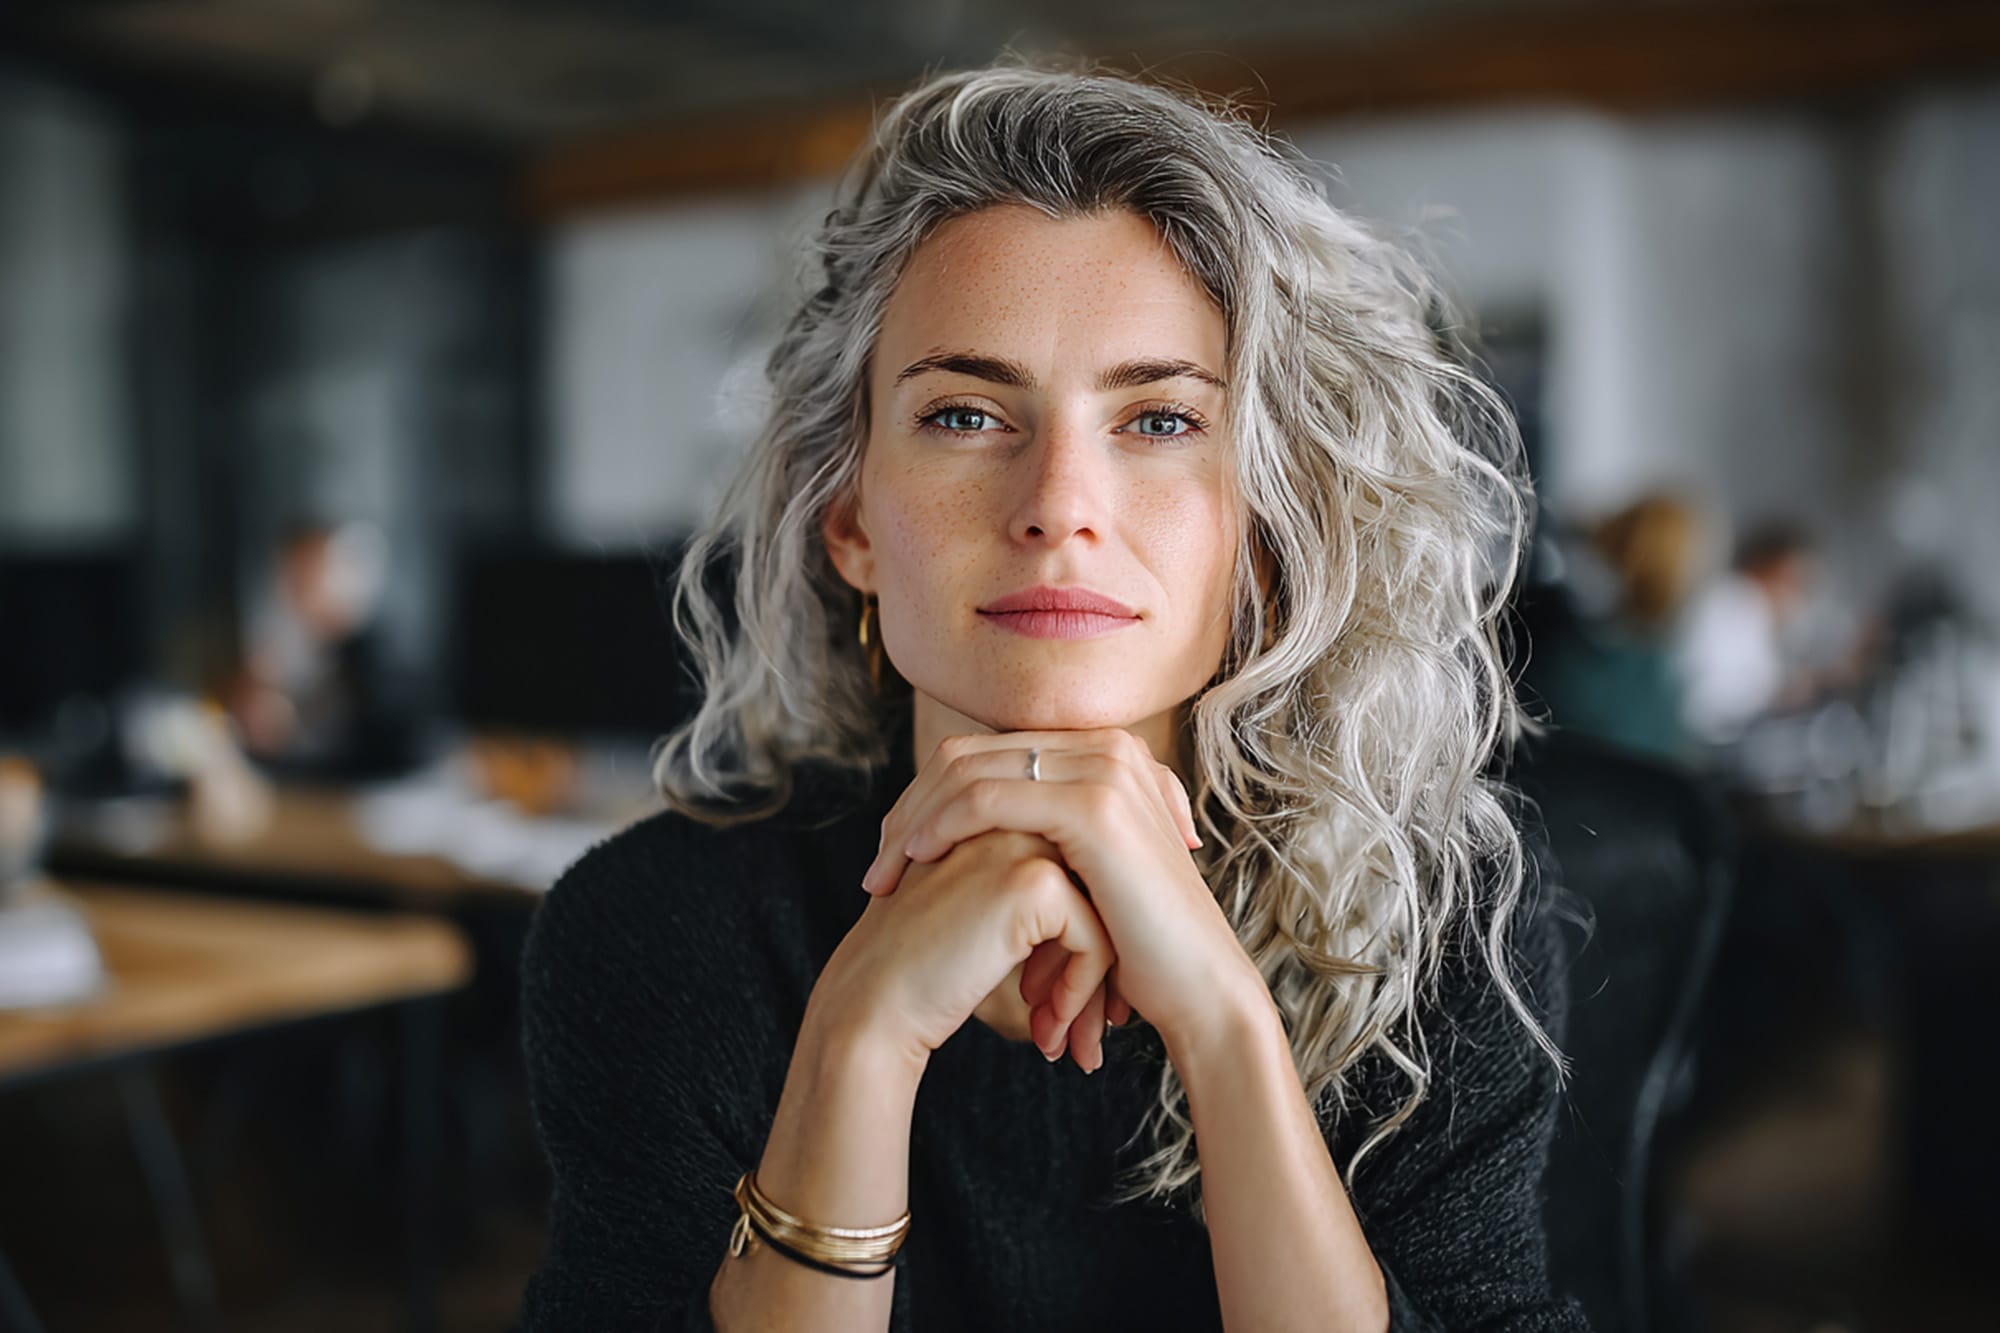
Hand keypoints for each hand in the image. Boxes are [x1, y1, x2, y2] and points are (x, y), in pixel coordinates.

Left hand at [859, 730, 1257, 1064]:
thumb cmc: (1138, 947)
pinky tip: (914, 861)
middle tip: (876, 866)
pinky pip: (987, 799)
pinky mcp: (1095, 806)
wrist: (1199, 989)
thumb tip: (963, 833)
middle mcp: (1108, 747)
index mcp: (1104, 755)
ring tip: (883, 876)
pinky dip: (940, 826)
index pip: (986, 754)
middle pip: (971, 755)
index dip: (929, 798)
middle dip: (911, 808)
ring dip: (914, 822)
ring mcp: (1105, 769)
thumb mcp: (1080, 876)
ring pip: (969, 772)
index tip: (892, 852)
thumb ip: (1037, 839)